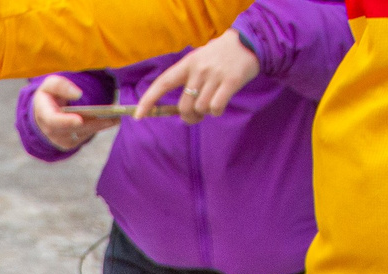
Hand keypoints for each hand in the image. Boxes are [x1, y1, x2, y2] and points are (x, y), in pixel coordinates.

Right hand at [30, 75, 118, 152]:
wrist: (45, 112)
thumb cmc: (49, 95)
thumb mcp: (50, 84)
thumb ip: (61, 85)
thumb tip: (78, 94)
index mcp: (44, 115)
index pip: (54, 121)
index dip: (66, 121)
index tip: (79, 119)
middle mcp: (50, 132)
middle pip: (74, 129)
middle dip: (93, 123)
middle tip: (112, 117)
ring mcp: (60, 140)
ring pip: (82, 134)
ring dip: (100, 126)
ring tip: (116, 118)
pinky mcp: (70, 143)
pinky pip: (85, 136)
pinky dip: (97, 128)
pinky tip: (110, 121)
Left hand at [132, 27, 260, 120]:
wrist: (248, 42)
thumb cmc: (220, 56)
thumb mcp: (199, 60)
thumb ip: (188, 81)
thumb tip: (181, 111)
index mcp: (187, 63)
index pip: (163, 83)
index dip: (149, 100)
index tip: (139, 115)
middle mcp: (198, 69)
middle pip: (184, 105)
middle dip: (188, 116)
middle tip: (196, 115)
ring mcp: (214, 75)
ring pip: (200, 109)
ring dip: (205, 113)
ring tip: (212, 103)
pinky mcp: (231, 82)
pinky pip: (216, 108)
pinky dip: (216, 112)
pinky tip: (221, 105)